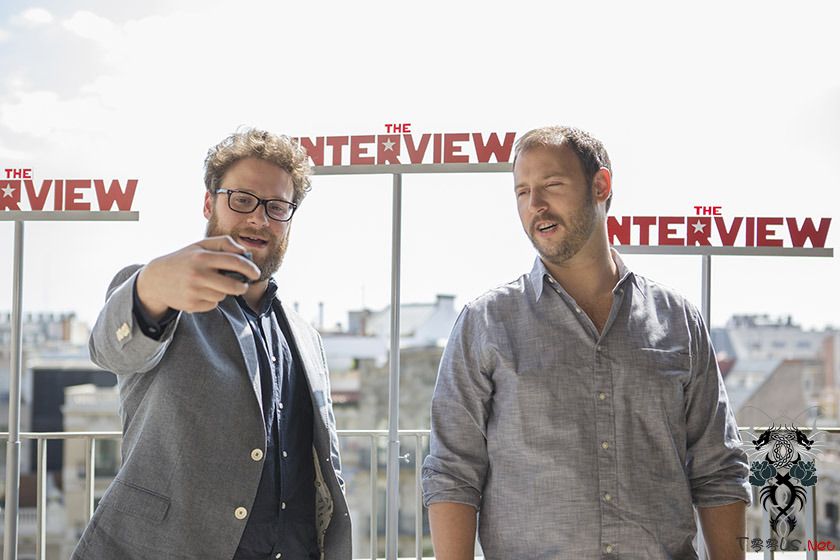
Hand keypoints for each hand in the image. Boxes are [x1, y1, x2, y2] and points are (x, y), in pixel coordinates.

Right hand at [136, 236, 260, 319]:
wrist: (156, 279)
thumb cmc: (184, 259)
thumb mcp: (200, 245)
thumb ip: (224, 243)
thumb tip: (244, 252)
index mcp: (202, 257)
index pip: (235, 262)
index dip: (250, 268)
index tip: (256, 273)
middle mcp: (198, 274)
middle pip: (234, 286)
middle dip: (243, 287)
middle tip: (243, 285)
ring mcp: (194, 291)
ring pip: (223, 296)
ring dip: (223, 292)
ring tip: (211, 284)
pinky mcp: (191, 305)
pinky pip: (213, 305)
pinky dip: (211, 300)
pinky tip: (200, 293)